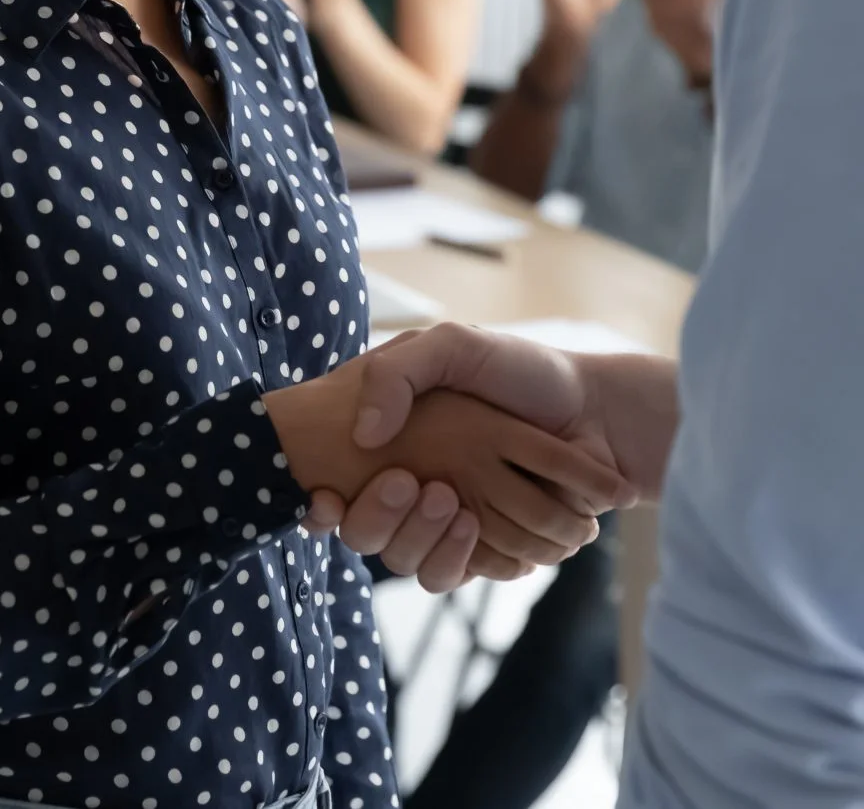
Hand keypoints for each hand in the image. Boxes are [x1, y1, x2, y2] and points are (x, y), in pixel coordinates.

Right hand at [266, 354, 622, 569]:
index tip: (322, 496)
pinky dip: (468, 557)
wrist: (600, 415)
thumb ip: (399, 374)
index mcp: (397, 440)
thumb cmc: (525, 372)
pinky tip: (477, 527)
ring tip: (455, 505)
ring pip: (409, 560)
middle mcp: (414, 485)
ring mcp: (451, 522)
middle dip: (378, 517)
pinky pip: (459, 574)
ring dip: (424, 539)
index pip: (335, 483)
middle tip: (406, 484)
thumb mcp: (454, 347)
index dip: (320, 501)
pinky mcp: (489, 550)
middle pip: (366, 532)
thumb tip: (364, 434)